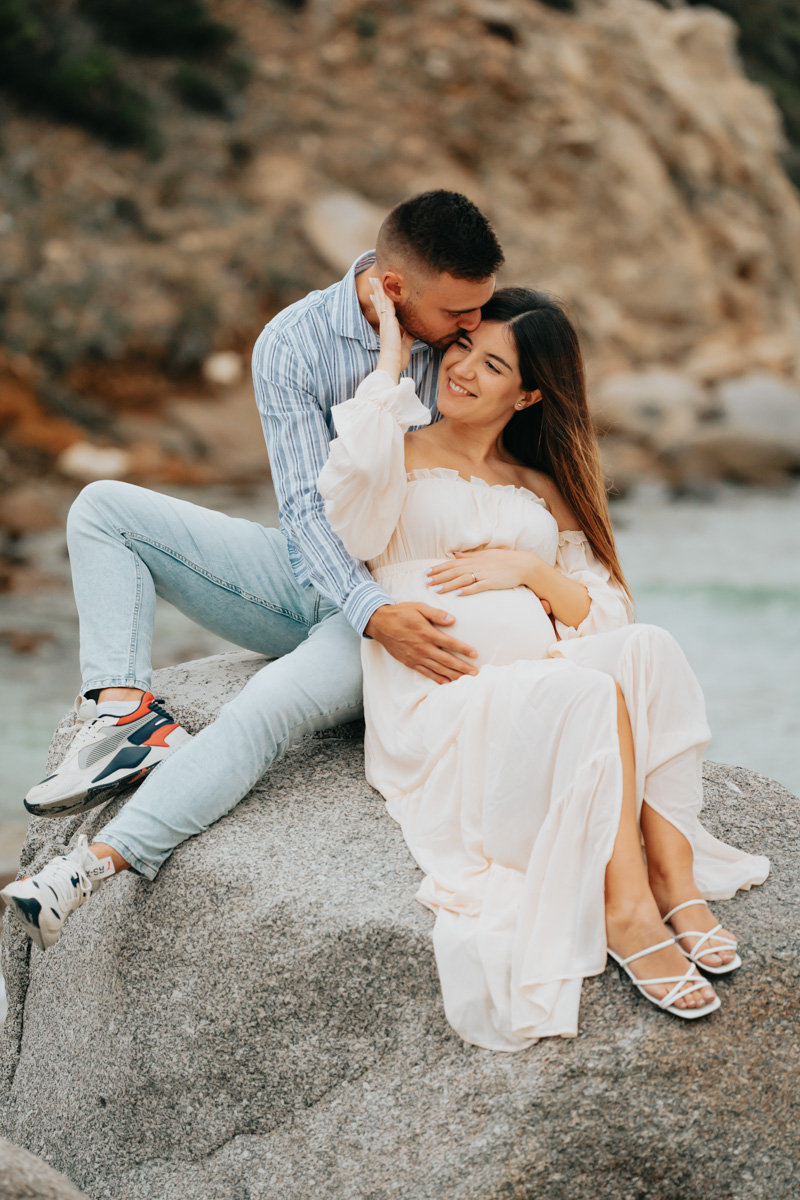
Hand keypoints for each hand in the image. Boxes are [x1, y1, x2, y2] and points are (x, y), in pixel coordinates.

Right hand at [365, 602, 478, 684]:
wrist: (380, 624)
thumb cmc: (401, 613)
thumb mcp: (419, 607)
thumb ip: (436, 614)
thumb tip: (453, 620)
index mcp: (426, 633)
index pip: (450, 643)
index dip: (463, 649)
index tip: (475, 654)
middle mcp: (422, 647)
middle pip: (446, 660)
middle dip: (462, 667)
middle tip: (475, 673)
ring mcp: (416, 657)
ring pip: (438, 669)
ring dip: (453, 675)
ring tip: (465, 680)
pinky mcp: (410, 662)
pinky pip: (426, 673)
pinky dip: (437, 679)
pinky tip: (446, 683)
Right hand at [369, 277, 414, 382]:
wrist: (393, 361)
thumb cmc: (398, 358)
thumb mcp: (405, 344)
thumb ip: (408, 336)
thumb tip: (413, 331)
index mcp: (387, 328)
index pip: (382, 312)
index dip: (378, 303)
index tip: (375, 296)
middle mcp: (385, 323)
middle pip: (380, 303)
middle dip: (376, 292)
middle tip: (372, 281)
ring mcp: (386, 321)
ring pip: (382, 301)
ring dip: (378, 289)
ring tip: (374, 279)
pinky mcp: (389, 321)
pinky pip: (387, 304)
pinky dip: (385, 295)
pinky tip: (383, 286)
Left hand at [427, 549, 542, 595]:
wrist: (522, 565)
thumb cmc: (503, 560)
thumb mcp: (485, 554)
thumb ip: (468, 555)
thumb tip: (454, 554)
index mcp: (474, 559)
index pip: (452, 563)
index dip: (438, 568)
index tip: (426, 572)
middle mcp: (476, 565)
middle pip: (454, 571)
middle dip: (439, 577)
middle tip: (425, 582)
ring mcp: (484, 574)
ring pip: (462, 579)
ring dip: (449, 585)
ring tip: (436, 590)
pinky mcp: (492, 583)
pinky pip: (477, 587)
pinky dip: (467, 590)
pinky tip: (458, 594)